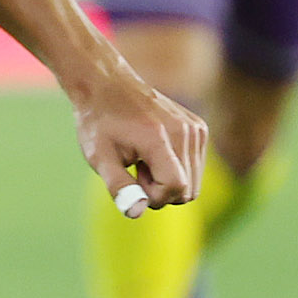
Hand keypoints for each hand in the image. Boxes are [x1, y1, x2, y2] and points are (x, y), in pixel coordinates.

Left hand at [73, 63, 205, 212]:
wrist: (107, 84)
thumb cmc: (99, 122)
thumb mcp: (98, 157)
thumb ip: (118, 186)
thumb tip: (136, 212)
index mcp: (160, 138)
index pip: (176, 188)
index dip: (153, 195)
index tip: (132, 177)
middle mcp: (186, 132)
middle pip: (188, 191)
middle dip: (160, 190)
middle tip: (136, 168)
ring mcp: (196, 129)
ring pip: (193, 183)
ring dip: (167, 180)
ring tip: (143, 158)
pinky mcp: (199, 128)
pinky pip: (194, 168)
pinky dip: (175, 168)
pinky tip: (153, 151)